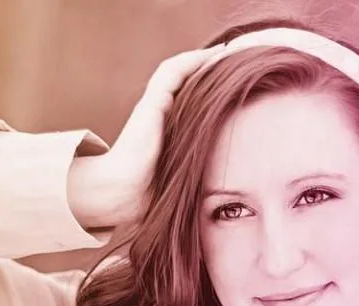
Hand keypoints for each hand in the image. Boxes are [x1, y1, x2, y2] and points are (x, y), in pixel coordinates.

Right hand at [68, 44, 224, 228]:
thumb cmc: (149, 198)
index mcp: (164, 133)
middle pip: (185, 84)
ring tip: (226, 52)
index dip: (208, 93)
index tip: (233, 88)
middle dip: (208, 71)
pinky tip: (213, 55)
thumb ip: (194, 178)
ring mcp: (153, 107)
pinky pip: (174, 72)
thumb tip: (220, 200)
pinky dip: (193, 60)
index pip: (188, 104)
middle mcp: (158, 116)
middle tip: (235, 63)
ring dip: (202, 60)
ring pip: (179, 72)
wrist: (122, 194)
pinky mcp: (152, 103)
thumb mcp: (181, 182)